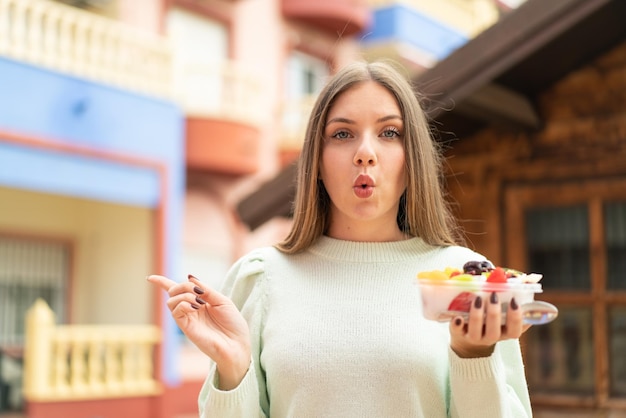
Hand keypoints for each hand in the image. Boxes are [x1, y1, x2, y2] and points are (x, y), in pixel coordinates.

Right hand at [147, 274, 250, 389]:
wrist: (237, 344)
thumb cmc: (233, 323)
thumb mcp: (222, 300)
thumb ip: (206, 290)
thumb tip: (189, 277)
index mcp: (200, 301)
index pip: (178, 291)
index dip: (163, 283)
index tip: (150, 278)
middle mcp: (191, 309)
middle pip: (173, 291)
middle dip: (182, 285)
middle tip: (198, 292)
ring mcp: (187, 318)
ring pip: (171, 300)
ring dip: (184, 294)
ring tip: (199, 302)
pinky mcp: (185, 327)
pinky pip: (175, 311)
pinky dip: (183, 303)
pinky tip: (195, 307)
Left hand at [449, 293, 530, 357]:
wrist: (468, 338)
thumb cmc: (490, 320)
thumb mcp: (502, 314)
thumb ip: (511, 302)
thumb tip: (526, 281)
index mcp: (505, 333)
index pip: (515, 331)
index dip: (516, 318)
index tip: (514, 301)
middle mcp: (490, 338)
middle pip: (494, 332)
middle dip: (494, 314)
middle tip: (494, 296)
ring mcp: (473, 338)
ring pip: (476, 332)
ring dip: (477, 315)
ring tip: (478, 299)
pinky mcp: (458, 334)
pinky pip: (457, 331)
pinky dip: (457, 324)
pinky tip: (458, 317)